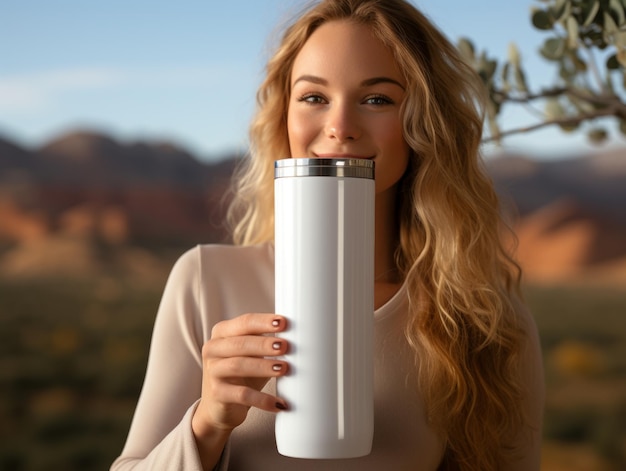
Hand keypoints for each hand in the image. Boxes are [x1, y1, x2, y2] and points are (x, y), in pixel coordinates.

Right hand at [192, 313, 288, 436]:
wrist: (219, 406)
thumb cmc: (241, 374)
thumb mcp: (251, 354)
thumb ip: (265, 341)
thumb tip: (298, 335)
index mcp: (222, 333)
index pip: (244, 322)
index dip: (264, 322)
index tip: (283, 323)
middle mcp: (213, 349)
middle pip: (240, 343)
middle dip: (264, 344)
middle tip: (285, 346)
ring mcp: (212, 372)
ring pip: (238, 366)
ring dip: (263, 366)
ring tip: (284, 368)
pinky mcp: (217, 394)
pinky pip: (242, 395)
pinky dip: (262, 399)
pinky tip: (278, 403)